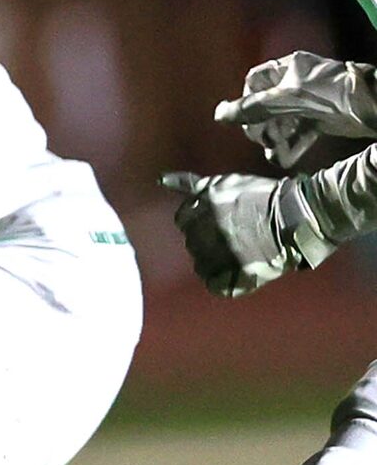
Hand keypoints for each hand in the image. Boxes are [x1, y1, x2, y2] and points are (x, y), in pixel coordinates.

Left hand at [161, 170, 305, 295]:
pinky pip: (216, 285)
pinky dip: (227, 282)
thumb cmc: (265, 197)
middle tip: (236, 236)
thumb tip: (160, 179)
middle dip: (209, 241)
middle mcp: (210, 226)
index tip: (219, 222)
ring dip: (217, 262)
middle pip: (193, 243)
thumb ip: (192, 185)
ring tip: (242, 251)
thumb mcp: (228, 183)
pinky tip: (242, 269)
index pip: (183, 220)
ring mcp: (224, 250)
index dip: (200, 223)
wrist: (303, 215)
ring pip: (201, 265)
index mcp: (206, 203)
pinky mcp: (239, 271)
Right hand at [212, 51, 376, 168]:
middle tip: (262, 139)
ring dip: (274, 140)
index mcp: (287, 68)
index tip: (249, 116)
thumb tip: (218, 115)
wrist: (371, 105)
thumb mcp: (285, 99)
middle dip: (262, 126)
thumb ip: (251, 108)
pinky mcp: (319, 120)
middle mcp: (295, 84)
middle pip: (265, 106)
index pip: (254, 82)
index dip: (247, 100)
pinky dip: (290, 146)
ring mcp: (307, 102)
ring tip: (275, 153)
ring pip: (280, 122)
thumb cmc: (328, 93)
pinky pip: (296, 133)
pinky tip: (286, 158)